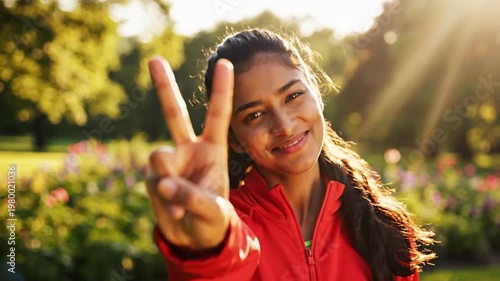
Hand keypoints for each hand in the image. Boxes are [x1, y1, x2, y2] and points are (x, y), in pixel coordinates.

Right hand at [146, 56, 233, 250]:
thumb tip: (162, 182)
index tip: (226, 62)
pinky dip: (166, 201)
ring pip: (160, 156)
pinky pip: (154, 182)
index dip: (221, 90)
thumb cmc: (213, 219)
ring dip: (169, 178)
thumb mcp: (213, 209)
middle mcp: (189, 150)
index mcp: (213, 149)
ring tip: (182, 202)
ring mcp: (169, 163)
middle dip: (164, 86)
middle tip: (154, 59)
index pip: (218, 115)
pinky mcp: (154, 179)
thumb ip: (191, 196)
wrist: (195, 238)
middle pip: (174, 114)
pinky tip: (176, 212)